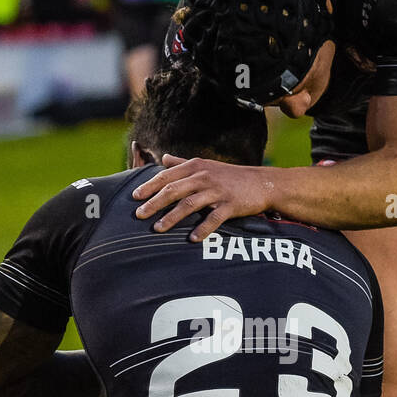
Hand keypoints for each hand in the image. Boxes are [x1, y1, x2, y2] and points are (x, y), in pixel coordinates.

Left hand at [132, 155, 274, 241]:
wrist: (262, 183)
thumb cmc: (230, 176)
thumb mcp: (206, 165)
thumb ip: (182, 163)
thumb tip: (163, 158)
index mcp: (195, 167)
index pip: (167, 176)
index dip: (149, 186)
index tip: (134, 197)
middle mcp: (204, 177)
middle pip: (173, 190)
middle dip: (154, 203)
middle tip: (139, 215)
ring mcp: (217, 191)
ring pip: (189, 204)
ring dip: (172, 217)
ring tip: (158, 229)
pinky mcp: (230, 205)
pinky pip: (213, 218)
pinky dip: (202, 229)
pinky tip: (192, 239)